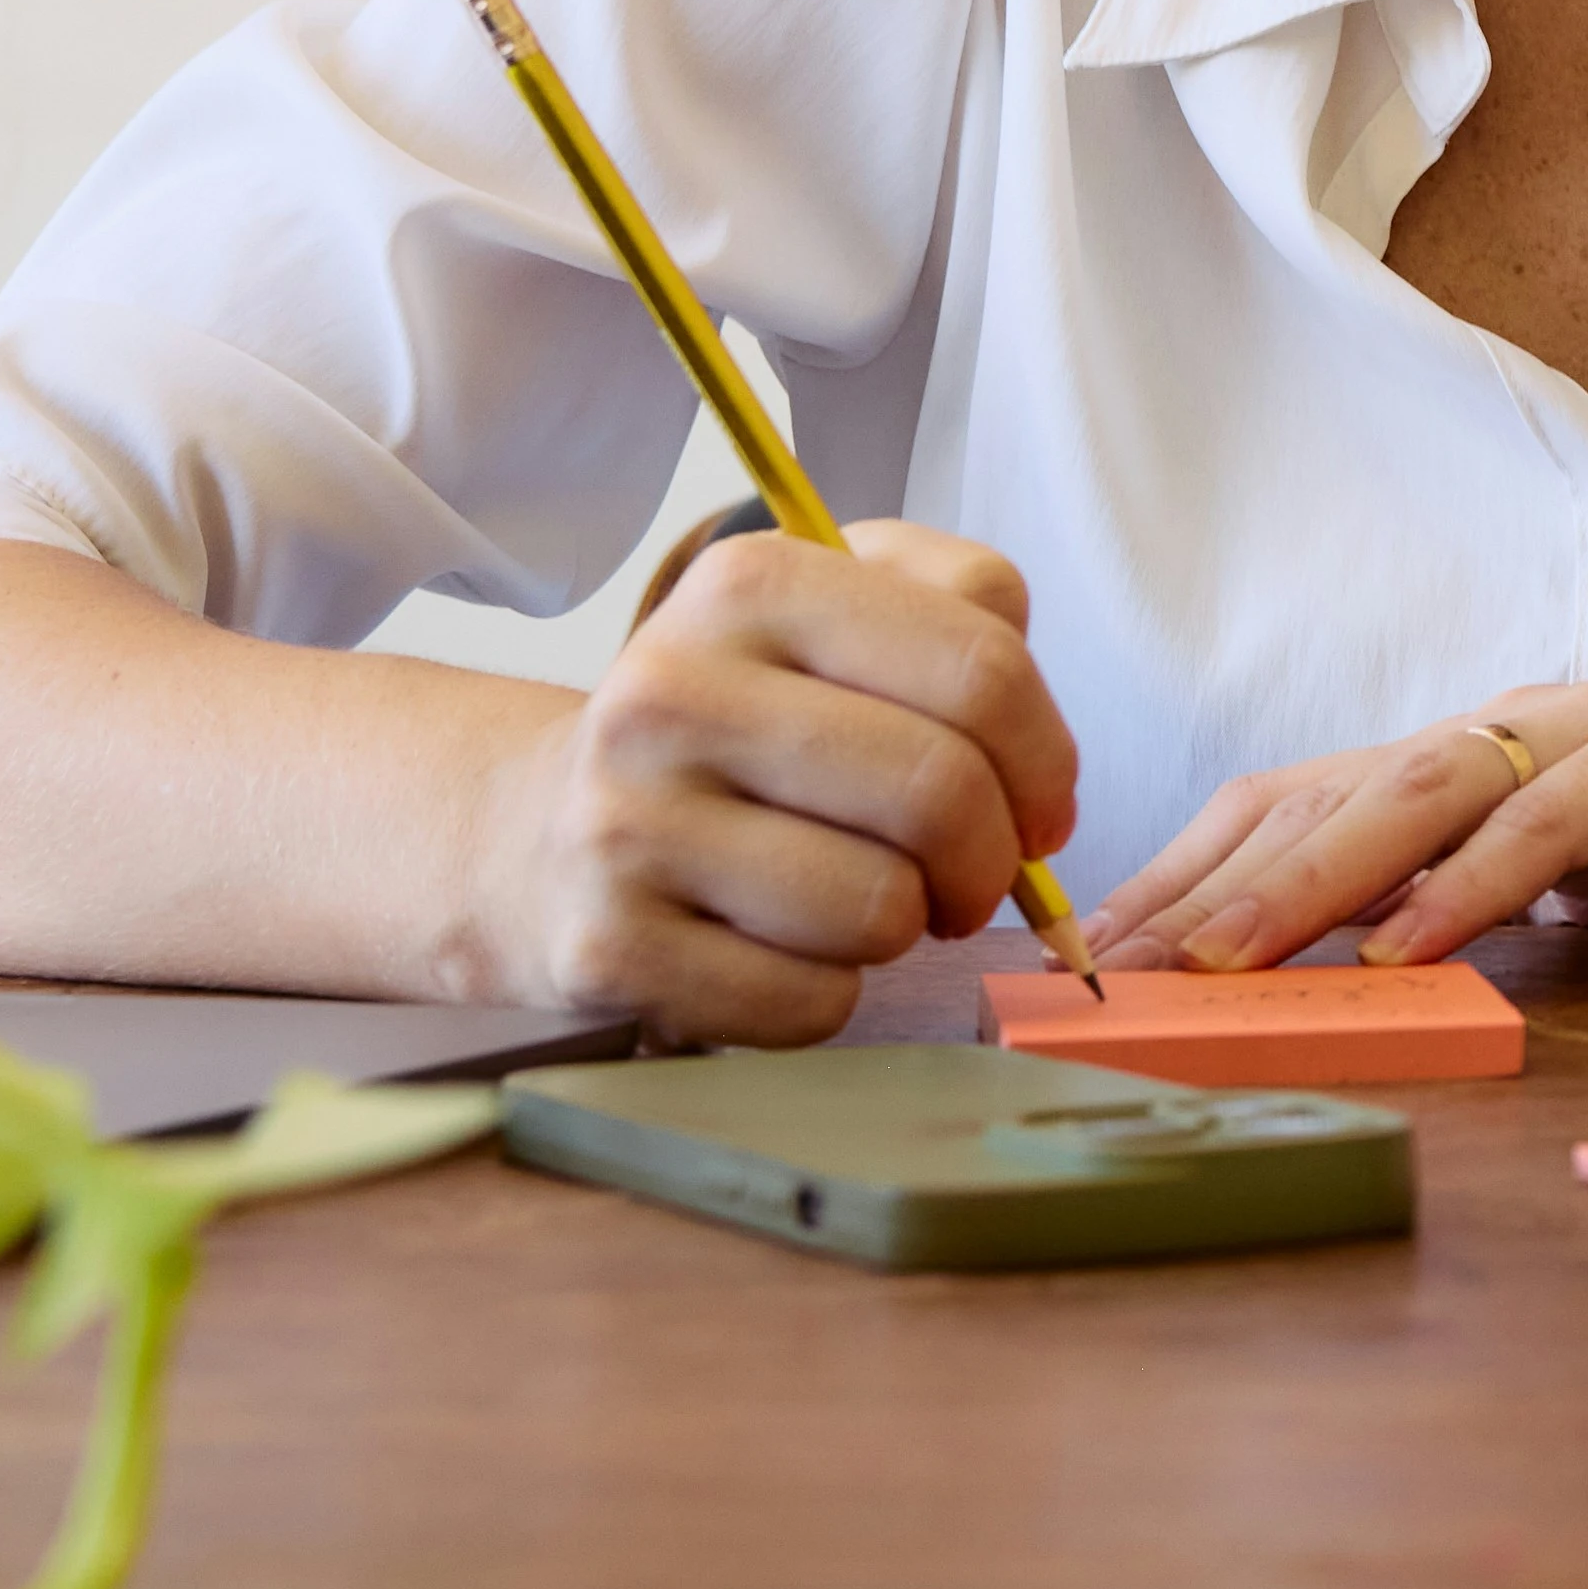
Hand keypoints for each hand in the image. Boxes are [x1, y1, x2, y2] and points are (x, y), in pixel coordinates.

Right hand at [456, 521, 1081, 1042]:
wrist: (541, 830)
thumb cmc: (740, 723)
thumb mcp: (838, 609)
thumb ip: (967, 611)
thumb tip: (1040, 760)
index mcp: (749, 585)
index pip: (981, 669)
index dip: (1046, 756)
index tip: (1040, 799)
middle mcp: (669, 692)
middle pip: (940, 792)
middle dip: (991, 856)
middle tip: (969, 870)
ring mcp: (627, 824)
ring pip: (879, 910)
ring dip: (904, 924)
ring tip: (862, 895)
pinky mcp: (608, 949)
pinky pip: (810, 1003)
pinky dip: (831, 993)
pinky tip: (786, 948)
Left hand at [1088, 657, 1587, 971]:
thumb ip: (1487, 899)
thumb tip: (1367, 967)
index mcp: (1485, 755)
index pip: (1302, 803)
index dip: (1193, 870)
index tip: (1098, 953)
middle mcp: (1517, 727)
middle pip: (1325, 793)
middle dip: (1206, 882)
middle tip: (1106, 966)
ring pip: (1416, 797)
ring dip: (1306, 884)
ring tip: (1218, 959)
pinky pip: (1553, 825)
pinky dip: (1471, 886)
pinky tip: (1408, 948)